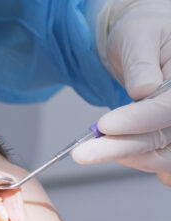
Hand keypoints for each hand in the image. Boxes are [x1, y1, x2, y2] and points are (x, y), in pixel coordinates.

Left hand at [72, 0, 170, 184]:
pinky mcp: (168, 137)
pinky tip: (121, 161)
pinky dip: (139, 162)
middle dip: (121, 147)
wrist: (141, 45)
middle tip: (83, 153)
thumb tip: (143, 90)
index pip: (168, 108)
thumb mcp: (137, 36)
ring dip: (124, 157)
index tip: (105, 126)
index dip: (139, 120)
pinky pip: (159, 158)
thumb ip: (141, 64)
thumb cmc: (141, 35)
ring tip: (89, 151)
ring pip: (162, 155)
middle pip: (164, 137)